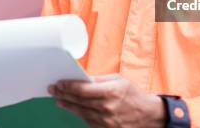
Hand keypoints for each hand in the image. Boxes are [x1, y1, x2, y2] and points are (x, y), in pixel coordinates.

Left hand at [47, 74, 165, 127]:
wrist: (147, 116)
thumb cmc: (132, 94)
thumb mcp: (118, 80)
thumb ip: (99, 80)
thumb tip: (81, 78)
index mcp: (111, 92)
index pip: (82, 89)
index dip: (68, 86)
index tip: (59, 83)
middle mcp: (107, 107)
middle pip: (78, 101)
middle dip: (63, 94)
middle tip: (53, 89)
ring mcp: (105, 121)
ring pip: (80, 112)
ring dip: (67, 104)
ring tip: (58, 99)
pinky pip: (87, 120)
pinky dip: (79, 113)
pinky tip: (71, 107)